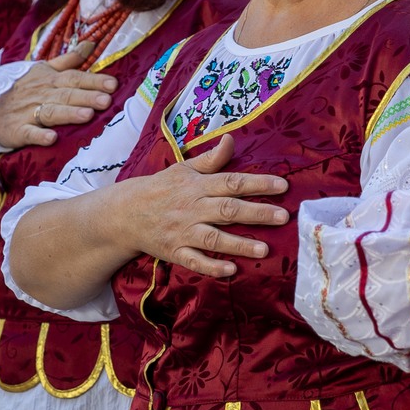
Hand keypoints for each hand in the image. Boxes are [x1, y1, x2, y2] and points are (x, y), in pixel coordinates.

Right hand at [0, 44, 118, 161]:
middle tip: (106, 100)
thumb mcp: (42, 69)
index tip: (113, 84)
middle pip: (66, 94)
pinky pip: (29, 133)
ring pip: (51, 112)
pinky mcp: (17, 130)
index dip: (93, 81)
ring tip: (87, 115)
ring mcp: (28, 112)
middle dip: (86, 96)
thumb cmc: (21, 90)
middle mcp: (41, 94)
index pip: (74, 78)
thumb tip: (91, 44)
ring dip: (68, 113)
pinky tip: (51, 139)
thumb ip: (68, 60)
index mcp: (49, 79)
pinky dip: (39, 135)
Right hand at [118, 135, 289, 277]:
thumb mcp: (184, 169)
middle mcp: (192, 208)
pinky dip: (211, 266)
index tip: (283, 186)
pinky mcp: (175, 252)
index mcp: (197, 185)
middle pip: (228, 210)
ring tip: (264, 250)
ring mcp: (183, 232)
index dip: (258, 184)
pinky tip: (231, 270)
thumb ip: (211, 159)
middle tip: (283, 217)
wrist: (125, 213)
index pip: (232, 182)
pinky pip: (194, 261)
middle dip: (257, 213)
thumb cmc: (162, 188)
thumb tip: (231, 140)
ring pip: (214, 238)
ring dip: (239, 244)